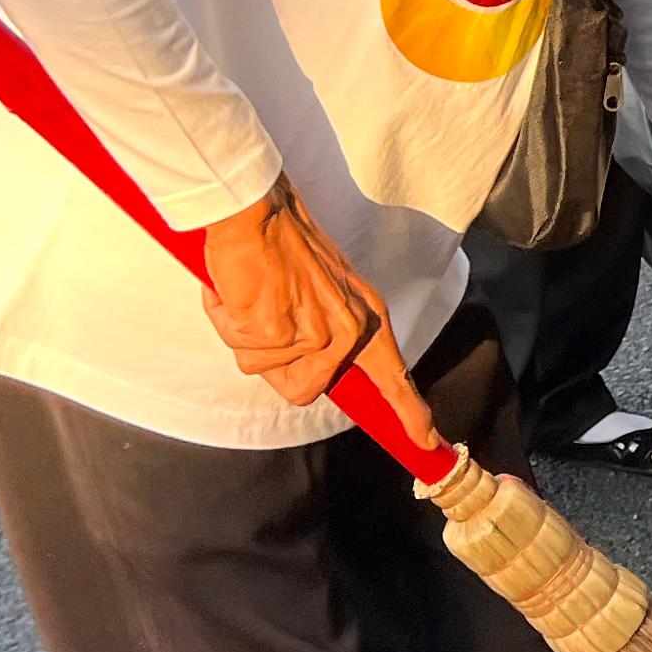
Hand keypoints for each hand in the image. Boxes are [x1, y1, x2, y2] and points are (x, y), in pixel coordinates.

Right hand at [200, 178, 434, 448]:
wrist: (257, 210)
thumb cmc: (285, 243)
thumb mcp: (328, 288)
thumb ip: (327, 330)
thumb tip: (311, 372)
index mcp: (366, 316)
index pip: (393, 375)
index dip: (409, 412)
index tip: (424, 441)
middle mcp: (347, 330)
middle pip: (302, 389)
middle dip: (274, 365)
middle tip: (265, 319)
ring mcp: (311, 335)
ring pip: (263, 369)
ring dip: (245, 337)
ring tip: (253, 295)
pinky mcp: (275, 333)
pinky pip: (239, 347)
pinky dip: (227, 321)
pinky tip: (238, 291)